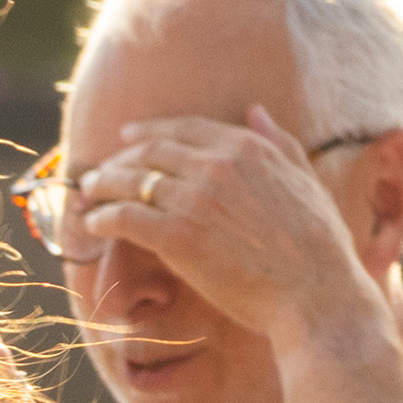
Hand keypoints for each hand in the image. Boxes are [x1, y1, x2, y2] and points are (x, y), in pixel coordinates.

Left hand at [77, 109, 392, 360]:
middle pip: (149, 152)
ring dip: (101, 186)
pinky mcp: (176, 236)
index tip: (126, 139)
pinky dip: (103, 218)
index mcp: (248, 147)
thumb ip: (278, 143)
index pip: (184, 129)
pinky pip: (125, 218)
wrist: (314, 291)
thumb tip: (256, 111)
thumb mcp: (304, 180)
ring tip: (85, 196)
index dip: (148, 133)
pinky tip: (93, 225)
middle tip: (96, 174)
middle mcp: (217, 164)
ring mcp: (194, 198)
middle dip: (116, 160)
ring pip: (130, 180)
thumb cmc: (317, 246)